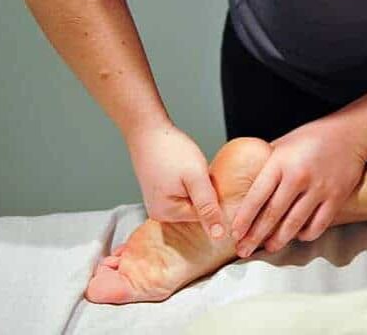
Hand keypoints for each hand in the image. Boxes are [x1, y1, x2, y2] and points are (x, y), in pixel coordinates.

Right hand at [125, 122, 226, 240]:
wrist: (148, 129)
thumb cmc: (171, 150)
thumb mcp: (196, 178)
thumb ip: (208, 207)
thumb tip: (218, 235)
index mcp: (167, 214)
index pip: (205, 217)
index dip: (213, 197)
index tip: (210, 180)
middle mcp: (160, 213)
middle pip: (197, 210)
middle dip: (204, 193)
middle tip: (198, 172)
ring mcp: (159, 202)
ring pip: (191, 200)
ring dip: (197, 186)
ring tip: (190, 169)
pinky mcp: (160, 192)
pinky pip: (183, 193)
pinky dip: (189, 182)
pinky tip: (185, 169)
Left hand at [230, 118, 366, 256]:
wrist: (348, 133)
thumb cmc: (311, 138)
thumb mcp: (282, 145)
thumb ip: (266, 166)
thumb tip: (244, 186)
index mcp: (280, 162)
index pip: (257, 196)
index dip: (244, 219)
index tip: (235, 233)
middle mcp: (299, 176)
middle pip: (272, 215)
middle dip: (255, 236)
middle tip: (243, 249)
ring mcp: (319, 188)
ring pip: (294, 224)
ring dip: (279, 240)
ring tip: (269, 247)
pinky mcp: (336, 197)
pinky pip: (317, 225)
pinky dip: (305, 235)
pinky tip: (297, 235)